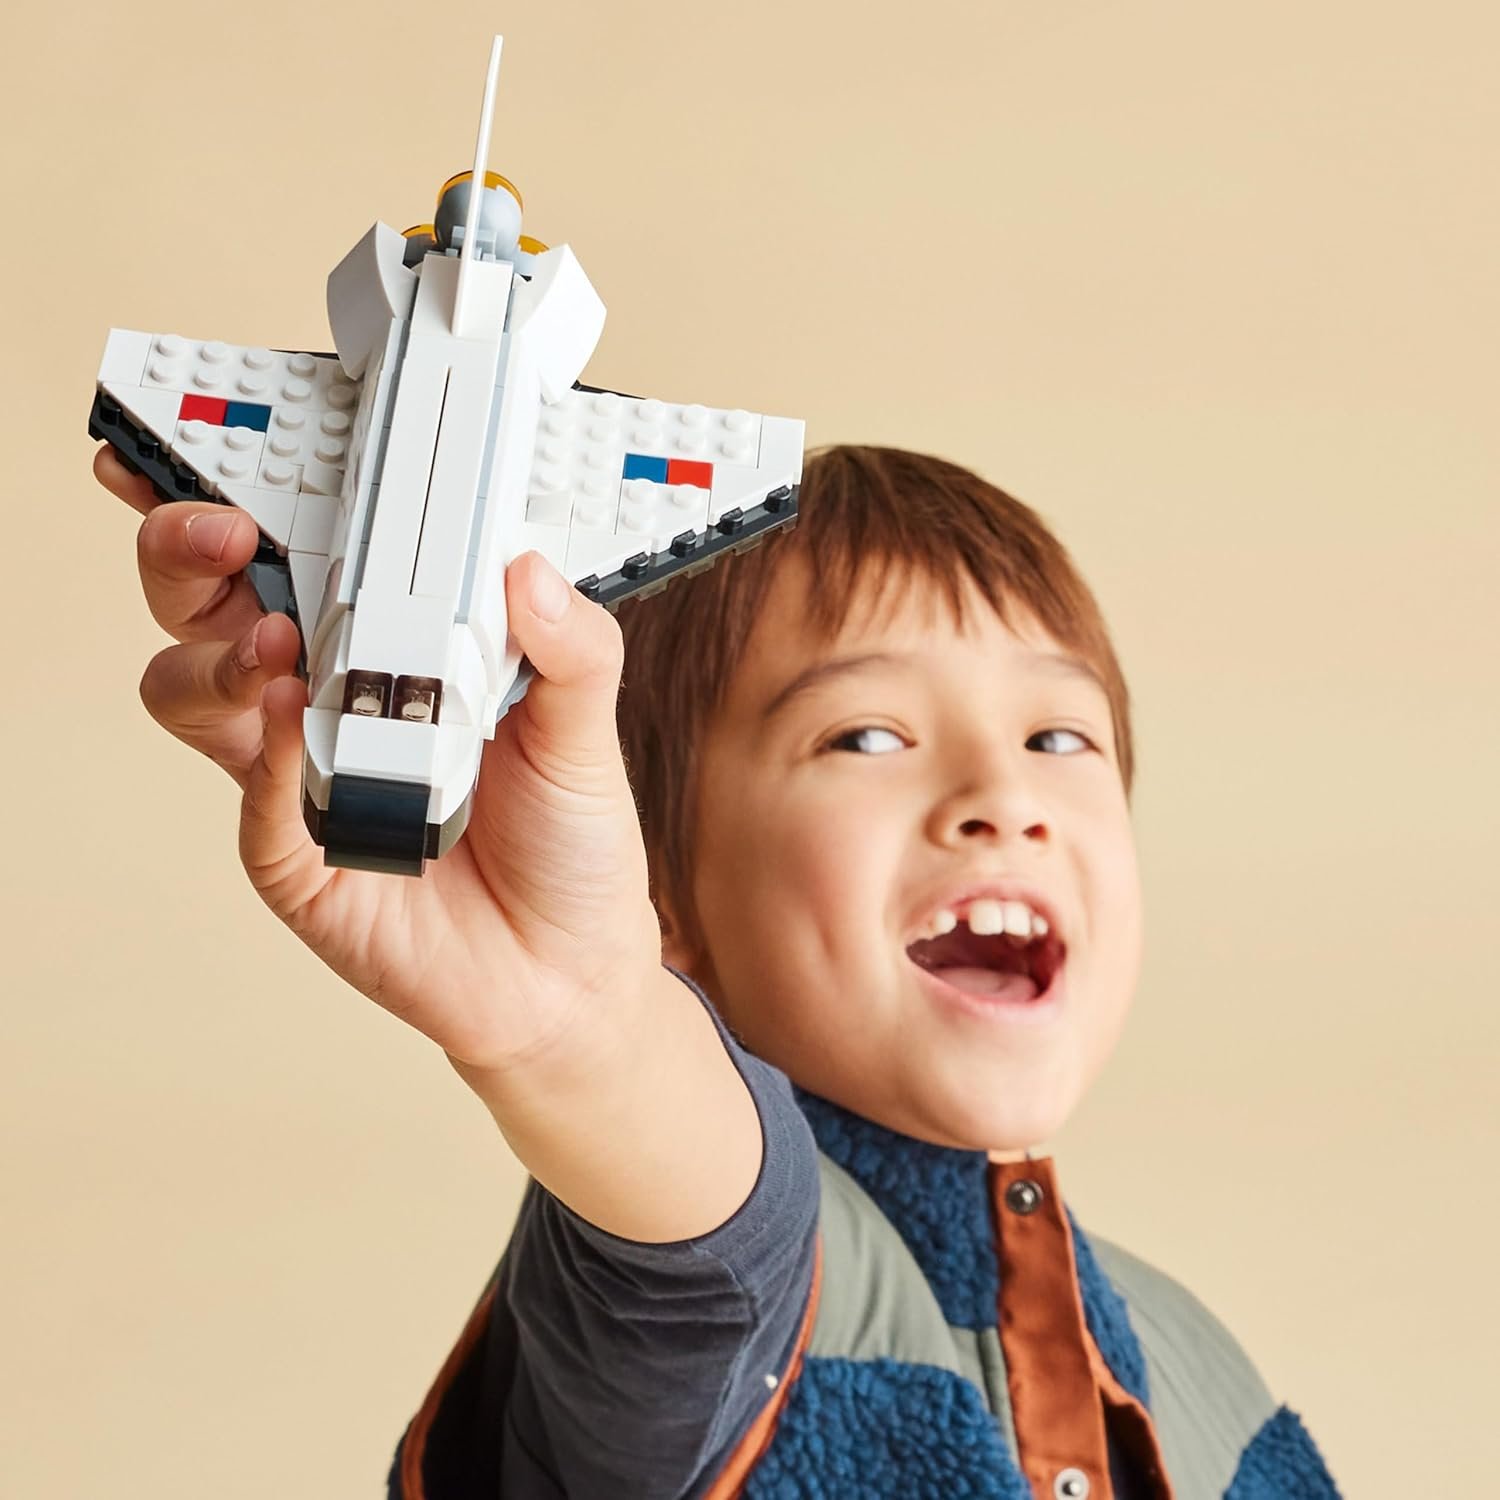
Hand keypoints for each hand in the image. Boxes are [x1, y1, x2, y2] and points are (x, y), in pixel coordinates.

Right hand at [94, 443, 661, 1076]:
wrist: (570, 971)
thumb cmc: (567, 837)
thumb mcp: (586, 727)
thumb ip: (570, 648)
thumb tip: (530, 566)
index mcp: (388, 645)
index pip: (299, 553)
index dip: (250, 496)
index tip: (227, 444)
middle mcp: (325, 698)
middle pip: (208, 603)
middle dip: (187, 549)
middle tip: (216, 525)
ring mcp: (297, 775)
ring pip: (192, 690)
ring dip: (218, 651)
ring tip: (280, 642)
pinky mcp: (295, 857)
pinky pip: (251, 796)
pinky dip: (263, 752)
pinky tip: (294, 719)